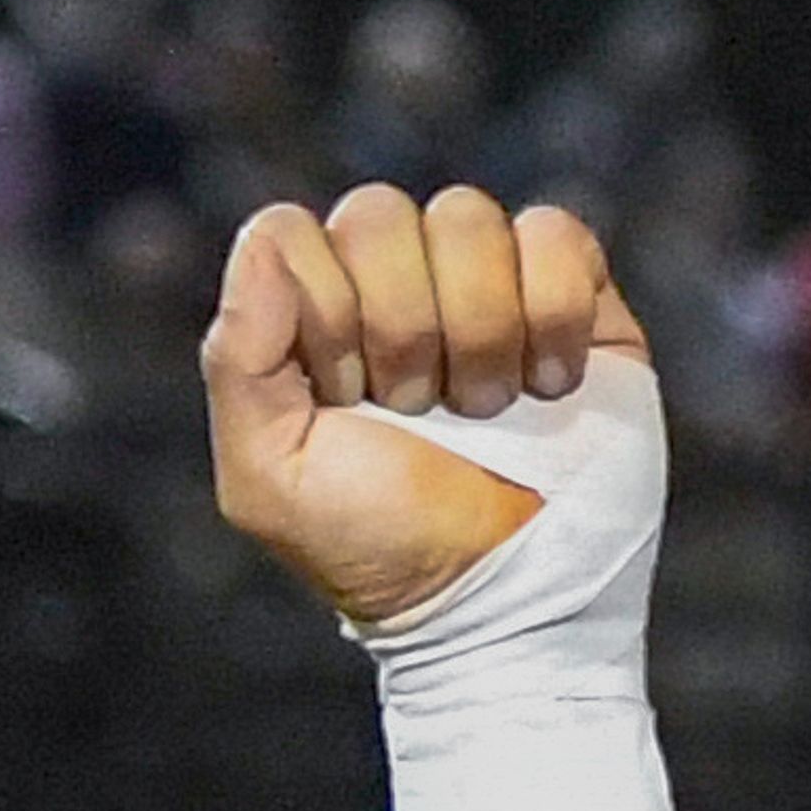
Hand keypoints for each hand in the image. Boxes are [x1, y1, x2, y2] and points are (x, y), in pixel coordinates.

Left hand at [205, 180, 644, 630]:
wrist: (499, 596)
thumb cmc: (379, 547)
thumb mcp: (270, 479)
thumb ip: (240, 358)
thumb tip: (265, 237)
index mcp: (314, 316)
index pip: (292, 233)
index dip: (318, 312)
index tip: (344, 399)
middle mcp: (395, 284)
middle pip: (377, 213)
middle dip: (397, 329)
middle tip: (418, 412)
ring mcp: (483, 283)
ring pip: (467, 217)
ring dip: (476, 331)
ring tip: (485, 410)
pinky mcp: (570, 293)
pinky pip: (555, 233)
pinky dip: (553, 313)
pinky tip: (550, 385)